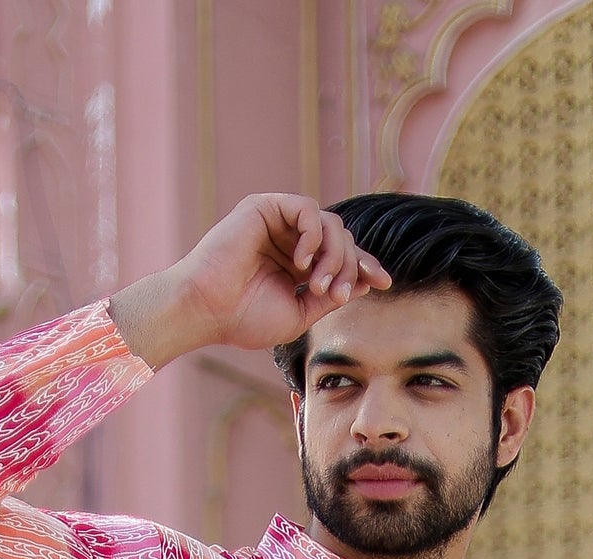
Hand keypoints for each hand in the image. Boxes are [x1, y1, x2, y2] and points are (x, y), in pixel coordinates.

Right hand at [109, 195, 391, 370]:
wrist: (207, 310)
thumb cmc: (244, 318)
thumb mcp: (300, 314)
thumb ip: (329, 297)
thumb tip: (362, 282)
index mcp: (298, 265)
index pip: (342, 257)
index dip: (365, 267)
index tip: (385, 284)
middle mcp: (290, 240)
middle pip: (342, 239)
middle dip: (351, 266)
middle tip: (339, 295)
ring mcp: (278, 222)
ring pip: (330, 223)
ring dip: (335, 256)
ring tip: (319, 284)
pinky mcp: (265, 207)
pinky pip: (307, 209)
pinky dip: (314, 235)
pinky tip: (302, 262)